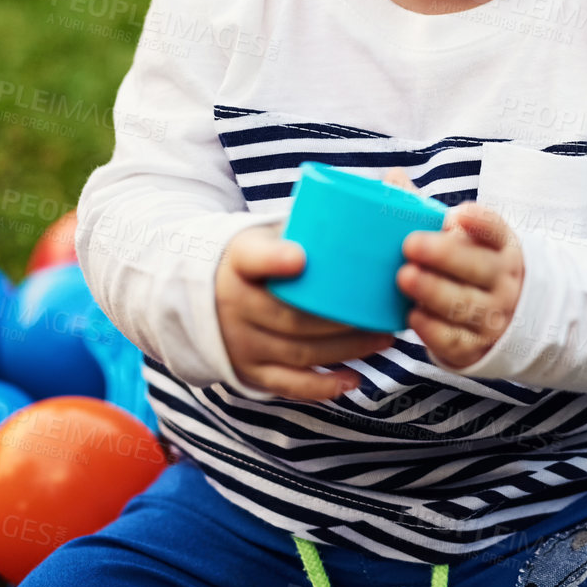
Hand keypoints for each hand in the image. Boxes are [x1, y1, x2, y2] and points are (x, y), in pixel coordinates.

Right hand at [215, 226, 395, 400]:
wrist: (203, 294)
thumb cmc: (257, 258)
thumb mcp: (265, 233)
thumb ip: (304, 223)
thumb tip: (376, 200)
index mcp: (239, 260)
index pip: (251, 258)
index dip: (275, 259)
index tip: (301, 257)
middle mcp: (234, 304)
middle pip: (292, 317)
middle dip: (341, 321)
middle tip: (381, 315)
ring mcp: (240, 342)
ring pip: (298, 352)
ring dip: (345, 350)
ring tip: (383, 340)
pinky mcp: (249, 371)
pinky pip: (288, 384)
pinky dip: (323, 386)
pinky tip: (354, 380)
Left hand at [384, 167, 523, 369]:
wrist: (504, 320)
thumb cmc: (470, 268)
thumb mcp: (462, 239)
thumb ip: (427, 211)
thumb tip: (393, 177)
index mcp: (501, 248)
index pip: (496, 231)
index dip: (480, 223)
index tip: (458, 214)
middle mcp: (503, 281)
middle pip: (479, 268)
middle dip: (445, 256)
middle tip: (410, 244)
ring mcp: (493, 316)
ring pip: (466, 305)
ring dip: (434, 291)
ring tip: (405, 277)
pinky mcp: (476, 347)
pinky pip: (456, 340)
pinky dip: (434, 330)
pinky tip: (412, 316)